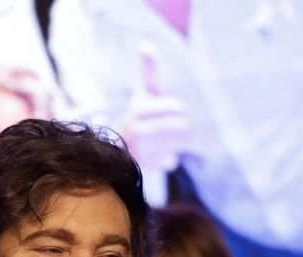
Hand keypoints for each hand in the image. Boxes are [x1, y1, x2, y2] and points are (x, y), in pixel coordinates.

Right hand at [120, 43, 190, 172]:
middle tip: (172, 130)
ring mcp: (139, 149)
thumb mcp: (145, 92)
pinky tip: (158, 157)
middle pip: (181, 126)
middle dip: (182, 128)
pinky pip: (169, 162)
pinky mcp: (142, 167)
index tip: (172, 110)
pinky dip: (168, 160)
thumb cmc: (141, 115)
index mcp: (139, 108)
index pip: (175, 108)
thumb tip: (146, 44)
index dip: (176, 110)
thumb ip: (147, 70)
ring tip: (164, 142)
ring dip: (176, 144)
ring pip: (177, 144)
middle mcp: (136, 128)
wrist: (120, 149)